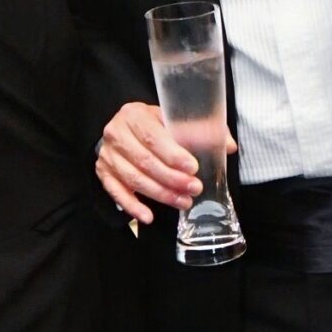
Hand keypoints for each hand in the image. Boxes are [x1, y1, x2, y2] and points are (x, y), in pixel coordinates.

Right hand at [95, 100, 235, 225]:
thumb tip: (228, 146)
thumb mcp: (173, 120)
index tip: (193, 168)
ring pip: (133, 179)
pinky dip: (132, 206)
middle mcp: (116, 133)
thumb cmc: (154, 125)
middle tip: (194, 189)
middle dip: (172, 179)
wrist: (124, 130)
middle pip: (145, 161)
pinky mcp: (103, 173)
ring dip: (160, 194)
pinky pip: (116, 193)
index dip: (174, 155)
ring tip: (183, 202)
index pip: (154, 137)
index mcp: (135, 115)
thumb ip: (201, 130)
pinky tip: (148, 216)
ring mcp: (107, 155)